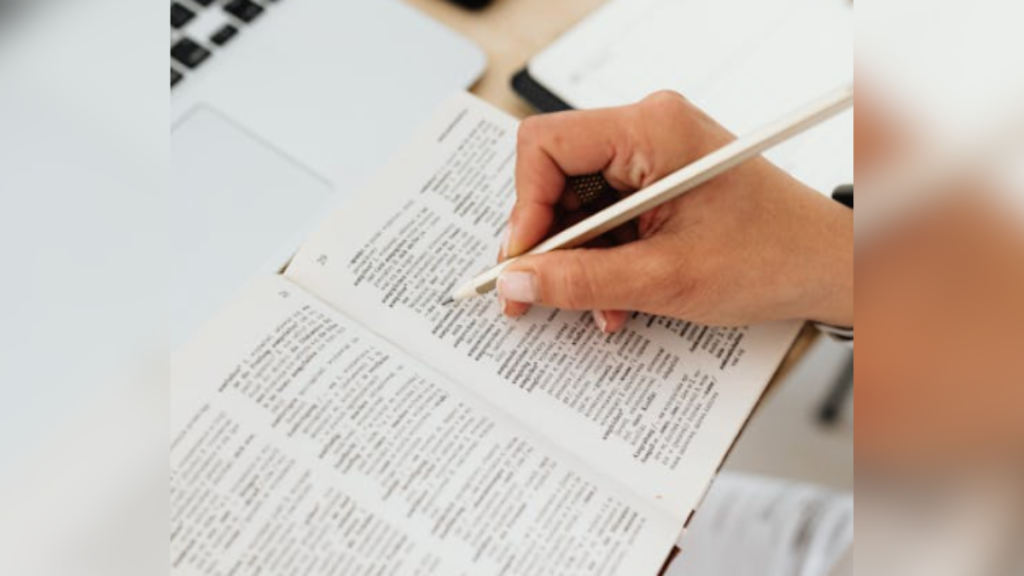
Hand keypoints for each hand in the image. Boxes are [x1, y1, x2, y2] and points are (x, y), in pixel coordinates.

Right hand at [497, 91, 852, 332]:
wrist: (827, 267)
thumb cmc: (774, 256)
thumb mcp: (665, 279)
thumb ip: (581, 280)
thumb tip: (519, 281)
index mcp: (652, 128)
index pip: (545, 145)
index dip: (524, 208)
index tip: (523, 262)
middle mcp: (649, 129)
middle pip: (556, 177)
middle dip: (550, 243)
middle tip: (537, 292)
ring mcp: (654, 154)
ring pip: (578, 204)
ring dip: (580, 261)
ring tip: (599, 305)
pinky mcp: (659, 181)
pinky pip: (606, 215)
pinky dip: (604, 259)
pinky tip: (618, 296)